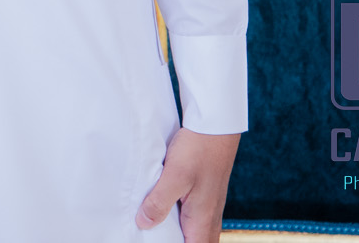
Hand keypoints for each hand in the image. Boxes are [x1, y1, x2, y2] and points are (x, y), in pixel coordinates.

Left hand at [137, 126, 239, 241]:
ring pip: (195, 233)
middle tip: (150, 237)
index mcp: (202, 221)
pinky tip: (164, 212)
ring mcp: (209, 207)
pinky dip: (180, 221)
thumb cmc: (198, 150)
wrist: (215, 126)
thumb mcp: (174, 176)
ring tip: (153, 231)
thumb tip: (144, 224)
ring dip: (179, 234)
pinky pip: (194, 219)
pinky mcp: (204, 195)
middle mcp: (209, 218)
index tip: (152, 242)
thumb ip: (159, 203)